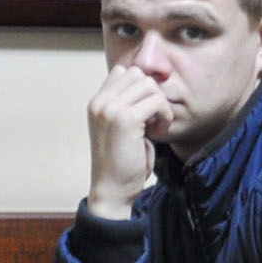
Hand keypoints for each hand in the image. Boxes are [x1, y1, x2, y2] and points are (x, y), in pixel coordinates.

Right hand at [87, 67, 171, 218]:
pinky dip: (164, 116)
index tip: (145, 111)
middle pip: (138, 74)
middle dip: (153, 94)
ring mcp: (110, 108)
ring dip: (160, 105)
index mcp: (97, 102)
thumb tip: (149, 84)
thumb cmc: (121, 162)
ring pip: (149, 85)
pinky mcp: (124, 119)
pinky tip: (158, 132)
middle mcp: (100, 102)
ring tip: (156, 126)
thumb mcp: (120, 127)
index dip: (141, 88)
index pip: (123, 71)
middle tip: (153, 120)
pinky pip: (156, 101)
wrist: (112, 190)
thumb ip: (128, 105)